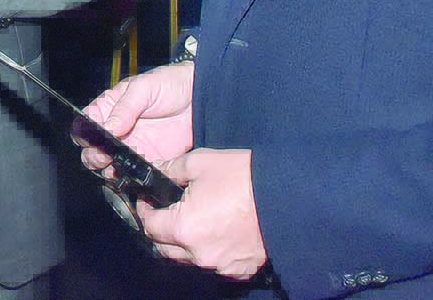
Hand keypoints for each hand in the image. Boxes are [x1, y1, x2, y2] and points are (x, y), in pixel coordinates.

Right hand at [80, 60, 193, 172]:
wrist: (201, 98)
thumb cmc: (170, 83)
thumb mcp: (144, 88)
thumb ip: (124, 108)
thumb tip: (107, 127)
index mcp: (109, 109)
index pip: (85, 126)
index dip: (84, 136)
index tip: (92, 140)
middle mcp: (117, 131)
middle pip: (92, 151)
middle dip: (93, 156)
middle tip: (104, 157)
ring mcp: (132, 148)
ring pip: (110, 167)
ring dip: (110, 171)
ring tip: (118, 168)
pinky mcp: (150, 161)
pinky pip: (135, 175)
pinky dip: (132, 179)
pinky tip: (136, 175)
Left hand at [136, 149, 265, 280]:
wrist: (287, 197)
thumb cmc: (244, 177)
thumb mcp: (199, 162)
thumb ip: (170, 169)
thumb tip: (155, 172)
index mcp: (184, 227)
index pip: (150, 226)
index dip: (145, 211)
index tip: (147, 201)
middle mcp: (199, 253)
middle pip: (165, 248)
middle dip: (160, 230)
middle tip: (165, 211)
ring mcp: (220, 265)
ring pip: (188, 259)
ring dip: (183, 243)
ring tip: (192, 220)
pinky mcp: (239, 270)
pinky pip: (214, 265)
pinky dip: (209, 252)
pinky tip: (215, 233)